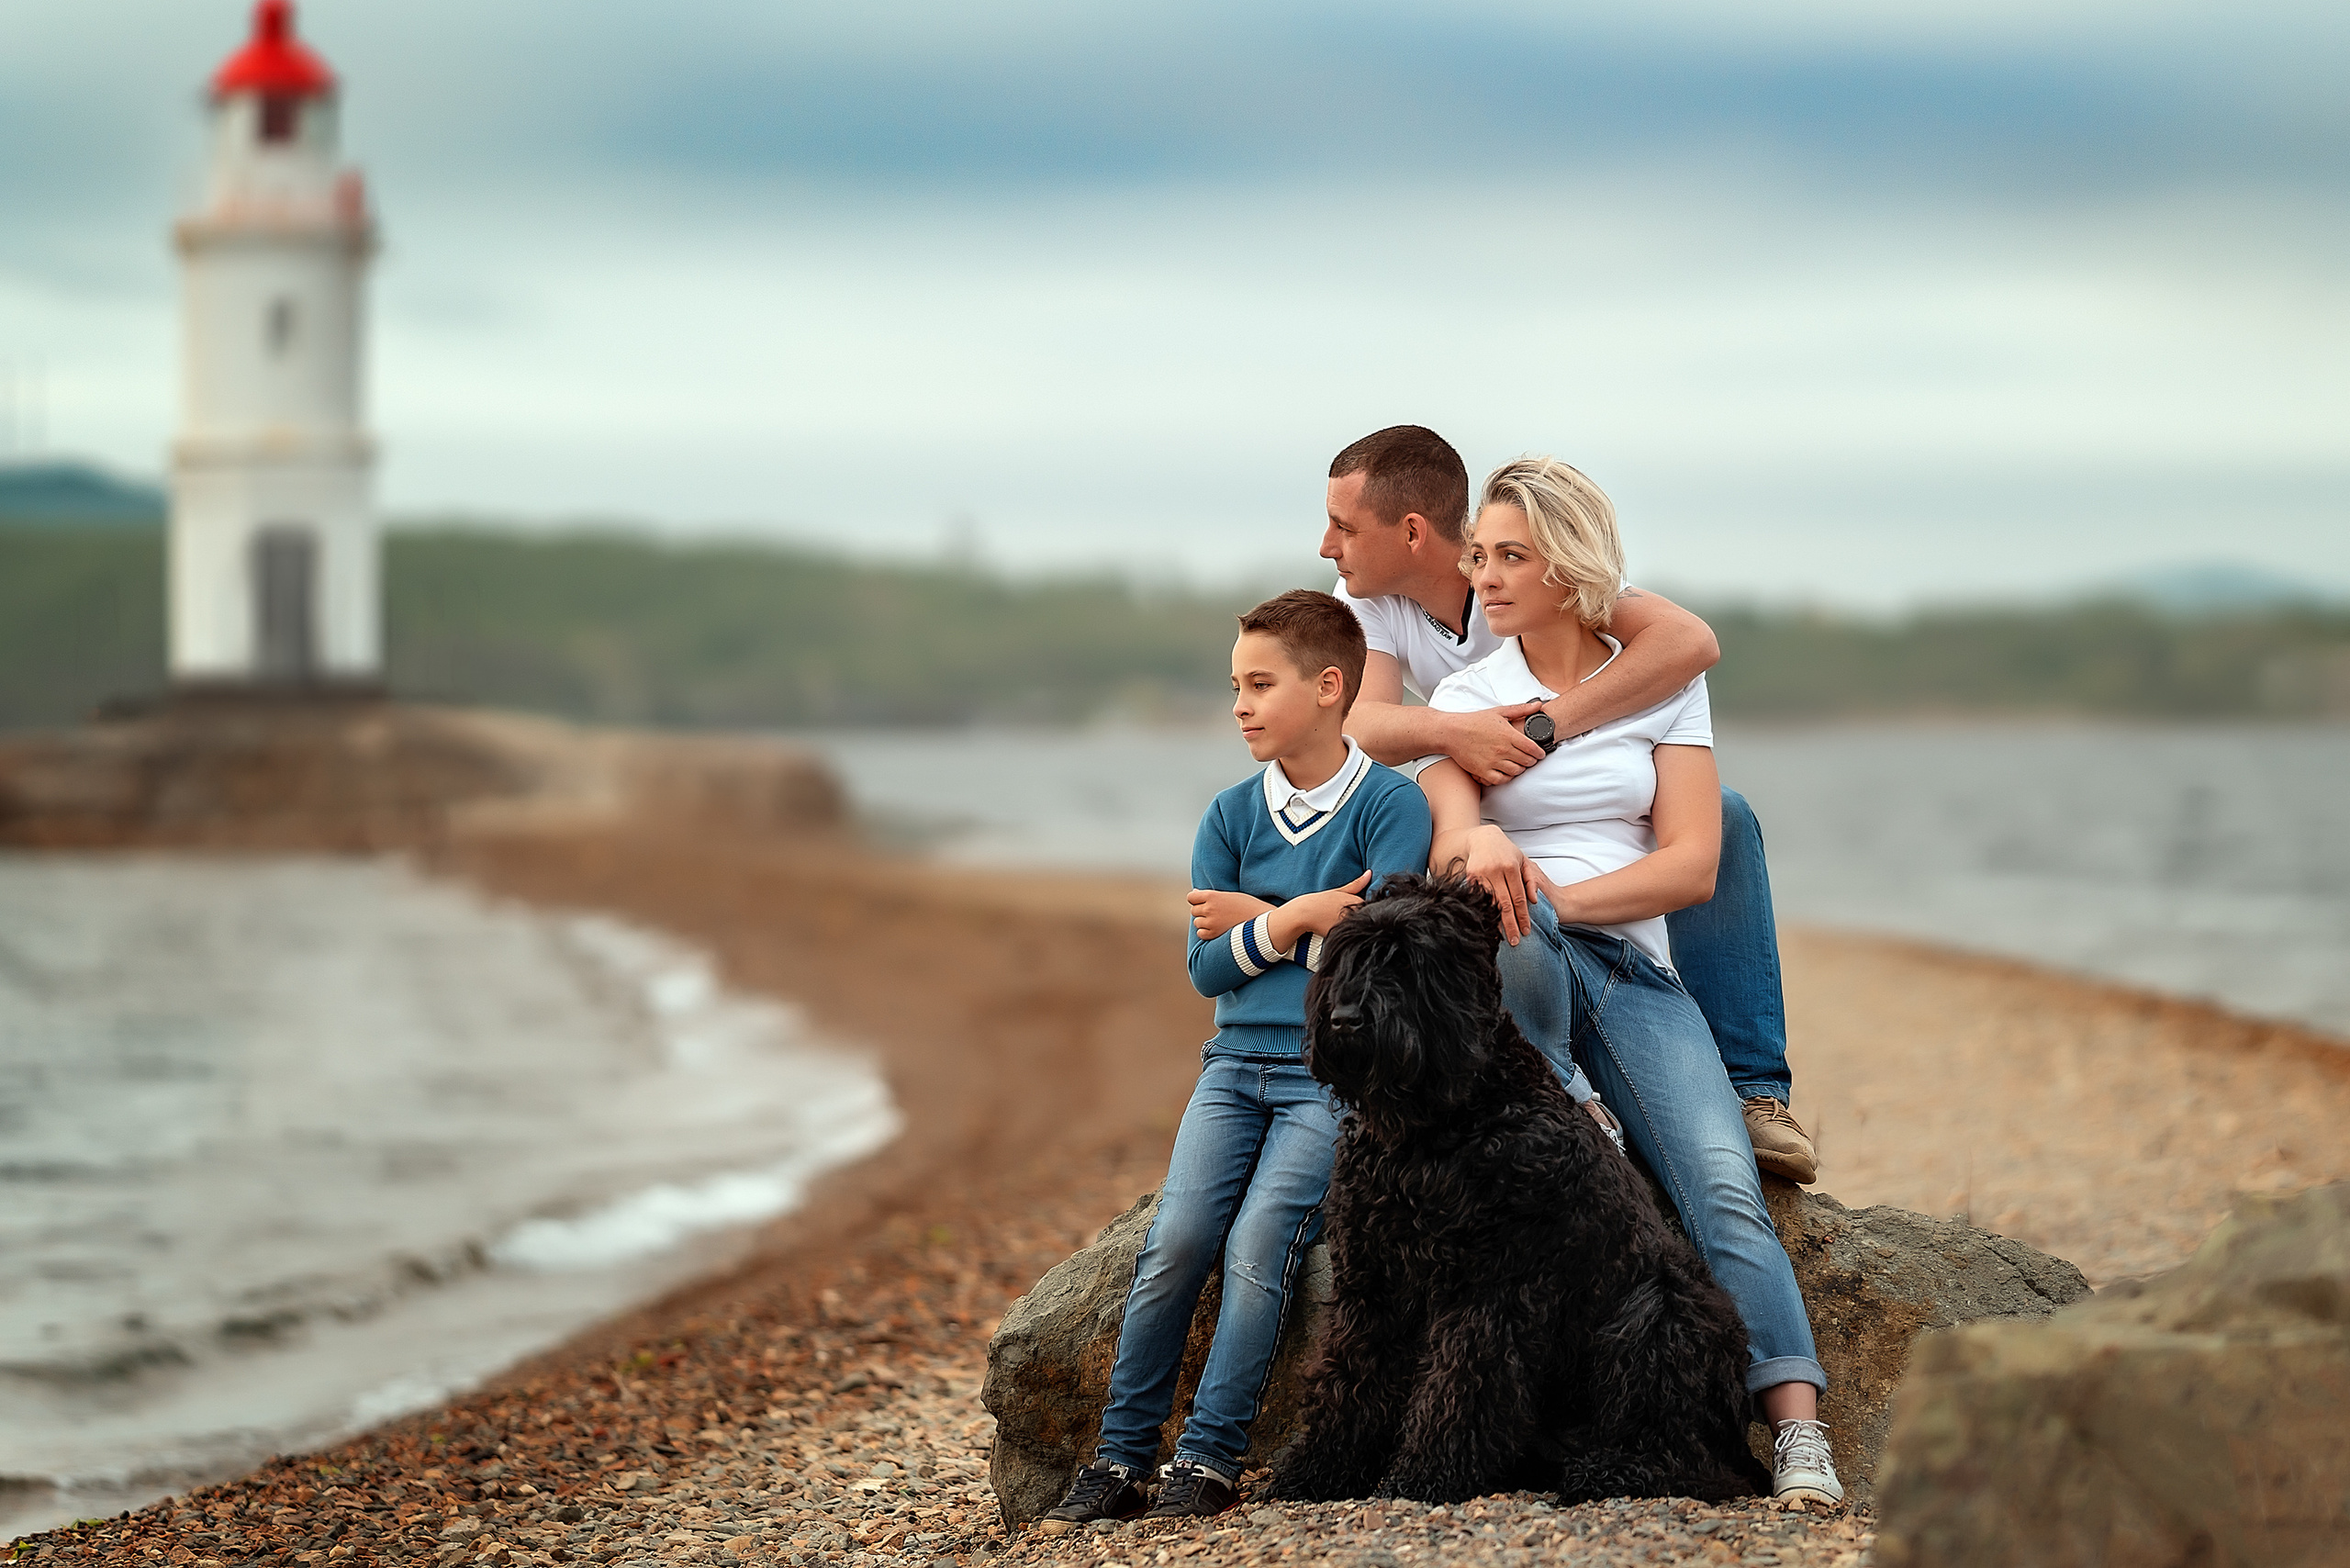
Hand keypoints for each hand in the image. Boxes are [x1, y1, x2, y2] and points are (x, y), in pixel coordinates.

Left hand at [1189, 888, 1273, 941]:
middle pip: (1194, 910)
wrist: (1261, 922)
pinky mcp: (1214, 934)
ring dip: (1204, 922)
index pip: (1191, 897)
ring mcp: (1211, 922)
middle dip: (1202, 911)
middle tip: (1215, 913)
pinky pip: (1201, 934)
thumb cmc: (1249, 906)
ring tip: (1218, 922)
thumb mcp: (1231, 895)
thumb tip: (1195, 893)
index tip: (1203, 902)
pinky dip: (1205, 932)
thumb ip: (1213, 895)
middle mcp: (1209, 908)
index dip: (1196, 900)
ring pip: (1197, 922)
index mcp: (1213, 896)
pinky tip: (1216, 930)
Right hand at [1284, 870, 1373, 939]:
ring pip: (1359, 926)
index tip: (1358, 909)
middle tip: (1348, 916)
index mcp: (1357, 902)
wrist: (1304, 913)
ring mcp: (1349, 926)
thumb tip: (1370, 873)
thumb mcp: (1340, 890)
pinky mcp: (1342, 935)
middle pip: (1367, 917)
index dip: (1368, 908)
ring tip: (1342, 923)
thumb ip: (1357, 884)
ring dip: (1356, 925)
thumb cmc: (1321, 901)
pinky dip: (1348, 933)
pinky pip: (1351, 935)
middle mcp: (1355, 914)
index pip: (1372, 907)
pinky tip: (1341, 930)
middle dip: (1363, 917)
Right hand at [1443, 703, 1549, 785]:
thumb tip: (1538, 705)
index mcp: (1508, 735)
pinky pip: (1501, 780)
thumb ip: (1520, 709)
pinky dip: (1506, 778)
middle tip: (1530, 759)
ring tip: (1518, 765)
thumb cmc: (1474, 721)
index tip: (1540, 753)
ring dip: (1520, 769)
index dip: (1540, 753)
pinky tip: (1506, 772)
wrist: (1452, 732)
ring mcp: (1492, 762)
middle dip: (1531, 761)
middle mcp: (1502, 750)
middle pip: (1526, 761)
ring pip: (1516, 772)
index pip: (1532, 748)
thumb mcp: (1499, 712)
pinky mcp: (1482, 771)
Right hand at [1463, 825, 1542, 944]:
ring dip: (1496, 921)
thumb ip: (1530, 879)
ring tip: (1502, 936)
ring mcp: (1481, 873)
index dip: (1522, 916)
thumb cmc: (1505, 850)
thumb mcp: (1522, 860)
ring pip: (1490, 903)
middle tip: (1515, 941)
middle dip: (1510, 924)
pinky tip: (1487, 922)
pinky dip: (1483, 911)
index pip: (1519, 898)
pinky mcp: (1469, 876)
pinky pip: (1478, 898)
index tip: (1526, 930)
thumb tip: (1534, 901)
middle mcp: (1496, 871)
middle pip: (1504, 904)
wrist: (1483, 838)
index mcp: (1511, 867)